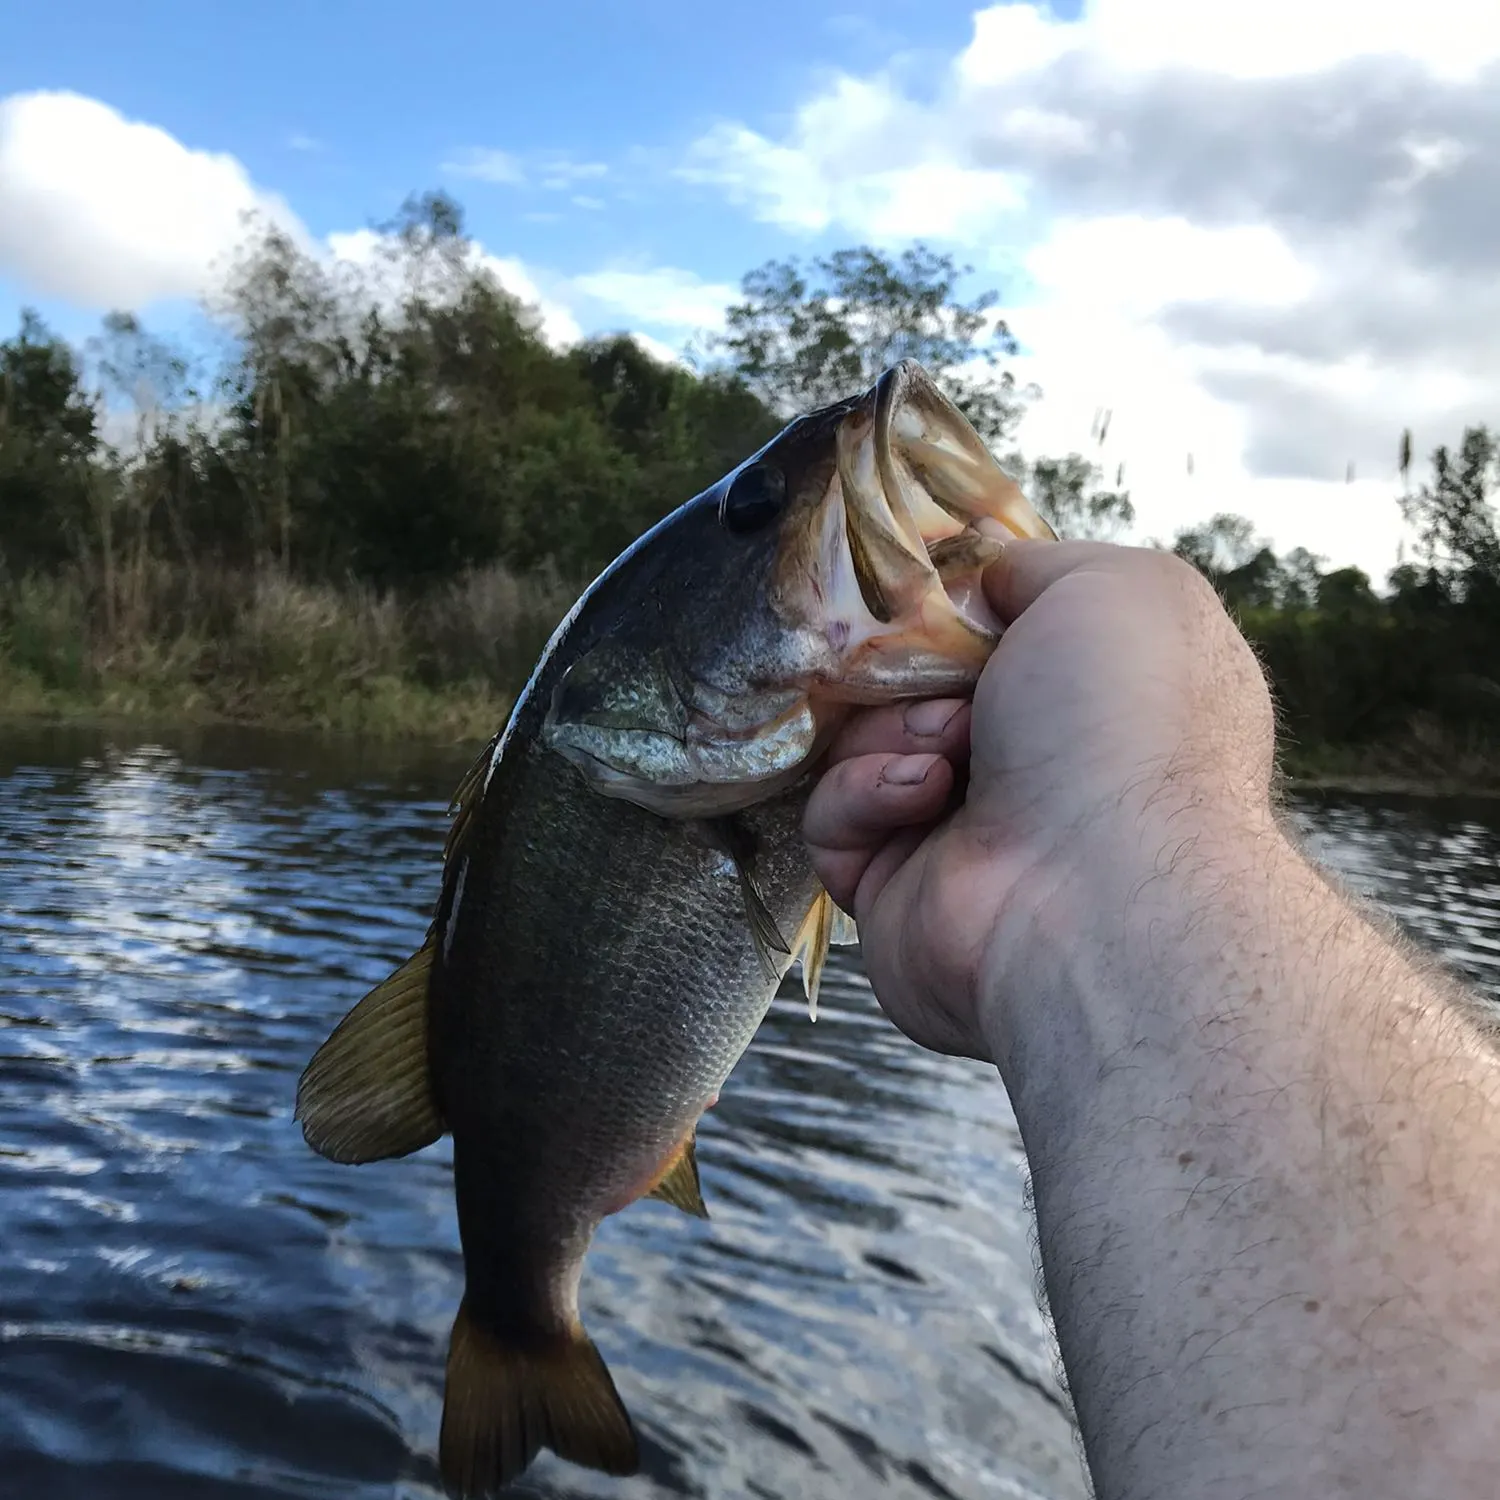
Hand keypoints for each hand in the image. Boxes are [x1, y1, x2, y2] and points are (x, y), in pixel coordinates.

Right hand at [803, 540, 1275, 1063]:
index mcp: (1097, 702)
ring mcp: (963, 835)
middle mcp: (1036, 771)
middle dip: (916, 670)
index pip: (1003, 638)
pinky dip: (865, 796)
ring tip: (946, 750)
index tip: (936, 598)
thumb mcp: (1116, 589)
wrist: (1094, 891)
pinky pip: (834, 820)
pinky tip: (920, 802)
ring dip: (894, 730)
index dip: (961, 612)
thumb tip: (985, 585)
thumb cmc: (1123, 727)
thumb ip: (1040, 566)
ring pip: (865, 746)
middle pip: (918, 687)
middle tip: (942, 681)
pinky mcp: (893, 888)